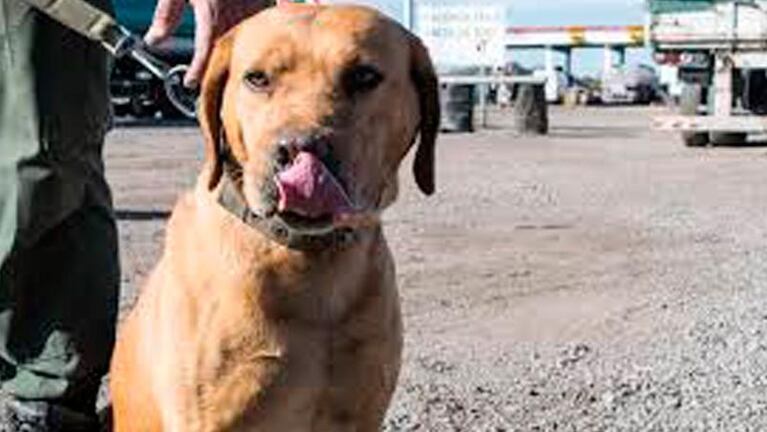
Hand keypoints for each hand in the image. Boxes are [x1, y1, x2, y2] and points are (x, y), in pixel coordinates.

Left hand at [145, 0, 271, 86]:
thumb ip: (167, 15)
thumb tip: (154, 39)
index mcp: (214, 13)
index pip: (205, 52)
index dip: (197, 71)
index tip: (190, 82)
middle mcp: (238, 14)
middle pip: (232, 51)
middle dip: (221, 64)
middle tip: (210, 74)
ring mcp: (256, 8)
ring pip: (252, 38)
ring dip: (243, 48)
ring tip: (233, 60)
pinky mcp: (268, 1)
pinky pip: (270, 21)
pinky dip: (264, 28)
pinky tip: (258, 32)